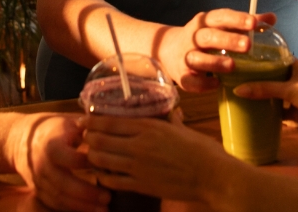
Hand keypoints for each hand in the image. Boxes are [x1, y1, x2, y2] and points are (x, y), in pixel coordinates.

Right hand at [11, 114, 107, 211]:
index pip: (73, 159)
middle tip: (108, 197)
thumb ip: (88, 129)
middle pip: (64, 184)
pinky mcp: (39, 192)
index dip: (91, 164)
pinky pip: (55, 205)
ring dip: (82, 206)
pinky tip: (89, 210)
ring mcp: (39, 181)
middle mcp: (42, 166)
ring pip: (60, 198)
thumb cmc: (52, 129)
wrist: (20, 140)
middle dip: (87, 193)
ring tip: (103, 209)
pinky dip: (72, 209)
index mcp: (51, 146)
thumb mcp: (68, 123)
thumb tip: (113, 132)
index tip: (110, 166)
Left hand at [82, 114, 248, 205]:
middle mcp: (139, 145)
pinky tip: (102, 174)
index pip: (110, 121)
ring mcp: (138, 167)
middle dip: (88, 137)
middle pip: (99, 139)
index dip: (92, 120)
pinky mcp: (141, 185)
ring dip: (92, 155)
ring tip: (90, 153)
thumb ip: (170, 120)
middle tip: (84, 136)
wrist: (213, 177)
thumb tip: (168, 112)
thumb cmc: (203, 151)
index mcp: (149, 127)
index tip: (85, 119)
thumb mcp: (183, 129)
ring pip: (101, 159)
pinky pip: (112, 180)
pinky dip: (103, 176)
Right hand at [159, 10, 276, 92]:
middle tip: (248, 45)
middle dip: (228, 40)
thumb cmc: (203, 37)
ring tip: (232, 66)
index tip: (253, 23)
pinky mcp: (182, 75)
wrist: (168, 50)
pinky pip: (191, 80)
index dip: (236, 19)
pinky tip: (216, 83)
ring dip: (214, 62)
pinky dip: (203, 83)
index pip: (220, 17)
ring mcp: (186, 56)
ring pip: (197, 58)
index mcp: (205, 22)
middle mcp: (193, 37)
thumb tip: (271, 19)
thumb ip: (244, 23)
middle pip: (208, 36)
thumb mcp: (219, 26)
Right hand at [233, 60, 297, 135]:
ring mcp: (293, 98)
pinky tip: (251, 114)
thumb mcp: (289, 88)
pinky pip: (277, 113)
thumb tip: (238, 90)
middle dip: (256, 80)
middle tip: (234, 79)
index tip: (241, 59)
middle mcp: (293, 80)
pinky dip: (267, 113)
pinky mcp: (294, 114)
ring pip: (273, 96)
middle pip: (271, 78)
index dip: (260, 59)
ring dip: (261, 97)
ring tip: (238, 95)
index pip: (274, 59)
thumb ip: (264, 89)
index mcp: (294, 67)